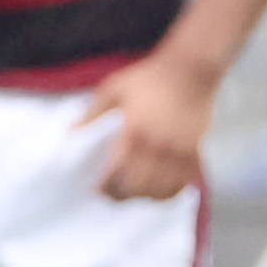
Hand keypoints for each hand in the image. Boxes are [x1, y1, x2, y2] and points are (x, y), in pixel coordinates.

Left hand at [77, 49, 213, 200]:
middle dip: (122, 195)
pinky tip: (160, 191)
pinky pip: (184, 180)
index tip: (96, 189)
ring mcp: (179, 150)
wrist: (190, 70)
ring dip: (145, 196)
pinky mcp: (195, 149)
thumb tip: (71, 131)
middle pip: (138, 186)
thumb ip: (91, 113)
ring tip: (133, 194)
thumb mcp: (113, 89)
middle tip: (111, 195)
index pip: (117, 170)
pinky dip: (171, 191)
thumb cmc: (149, 78)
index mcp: (134, 132)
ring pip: (162, 188)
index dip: (105, 185)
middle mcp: (157, 146)